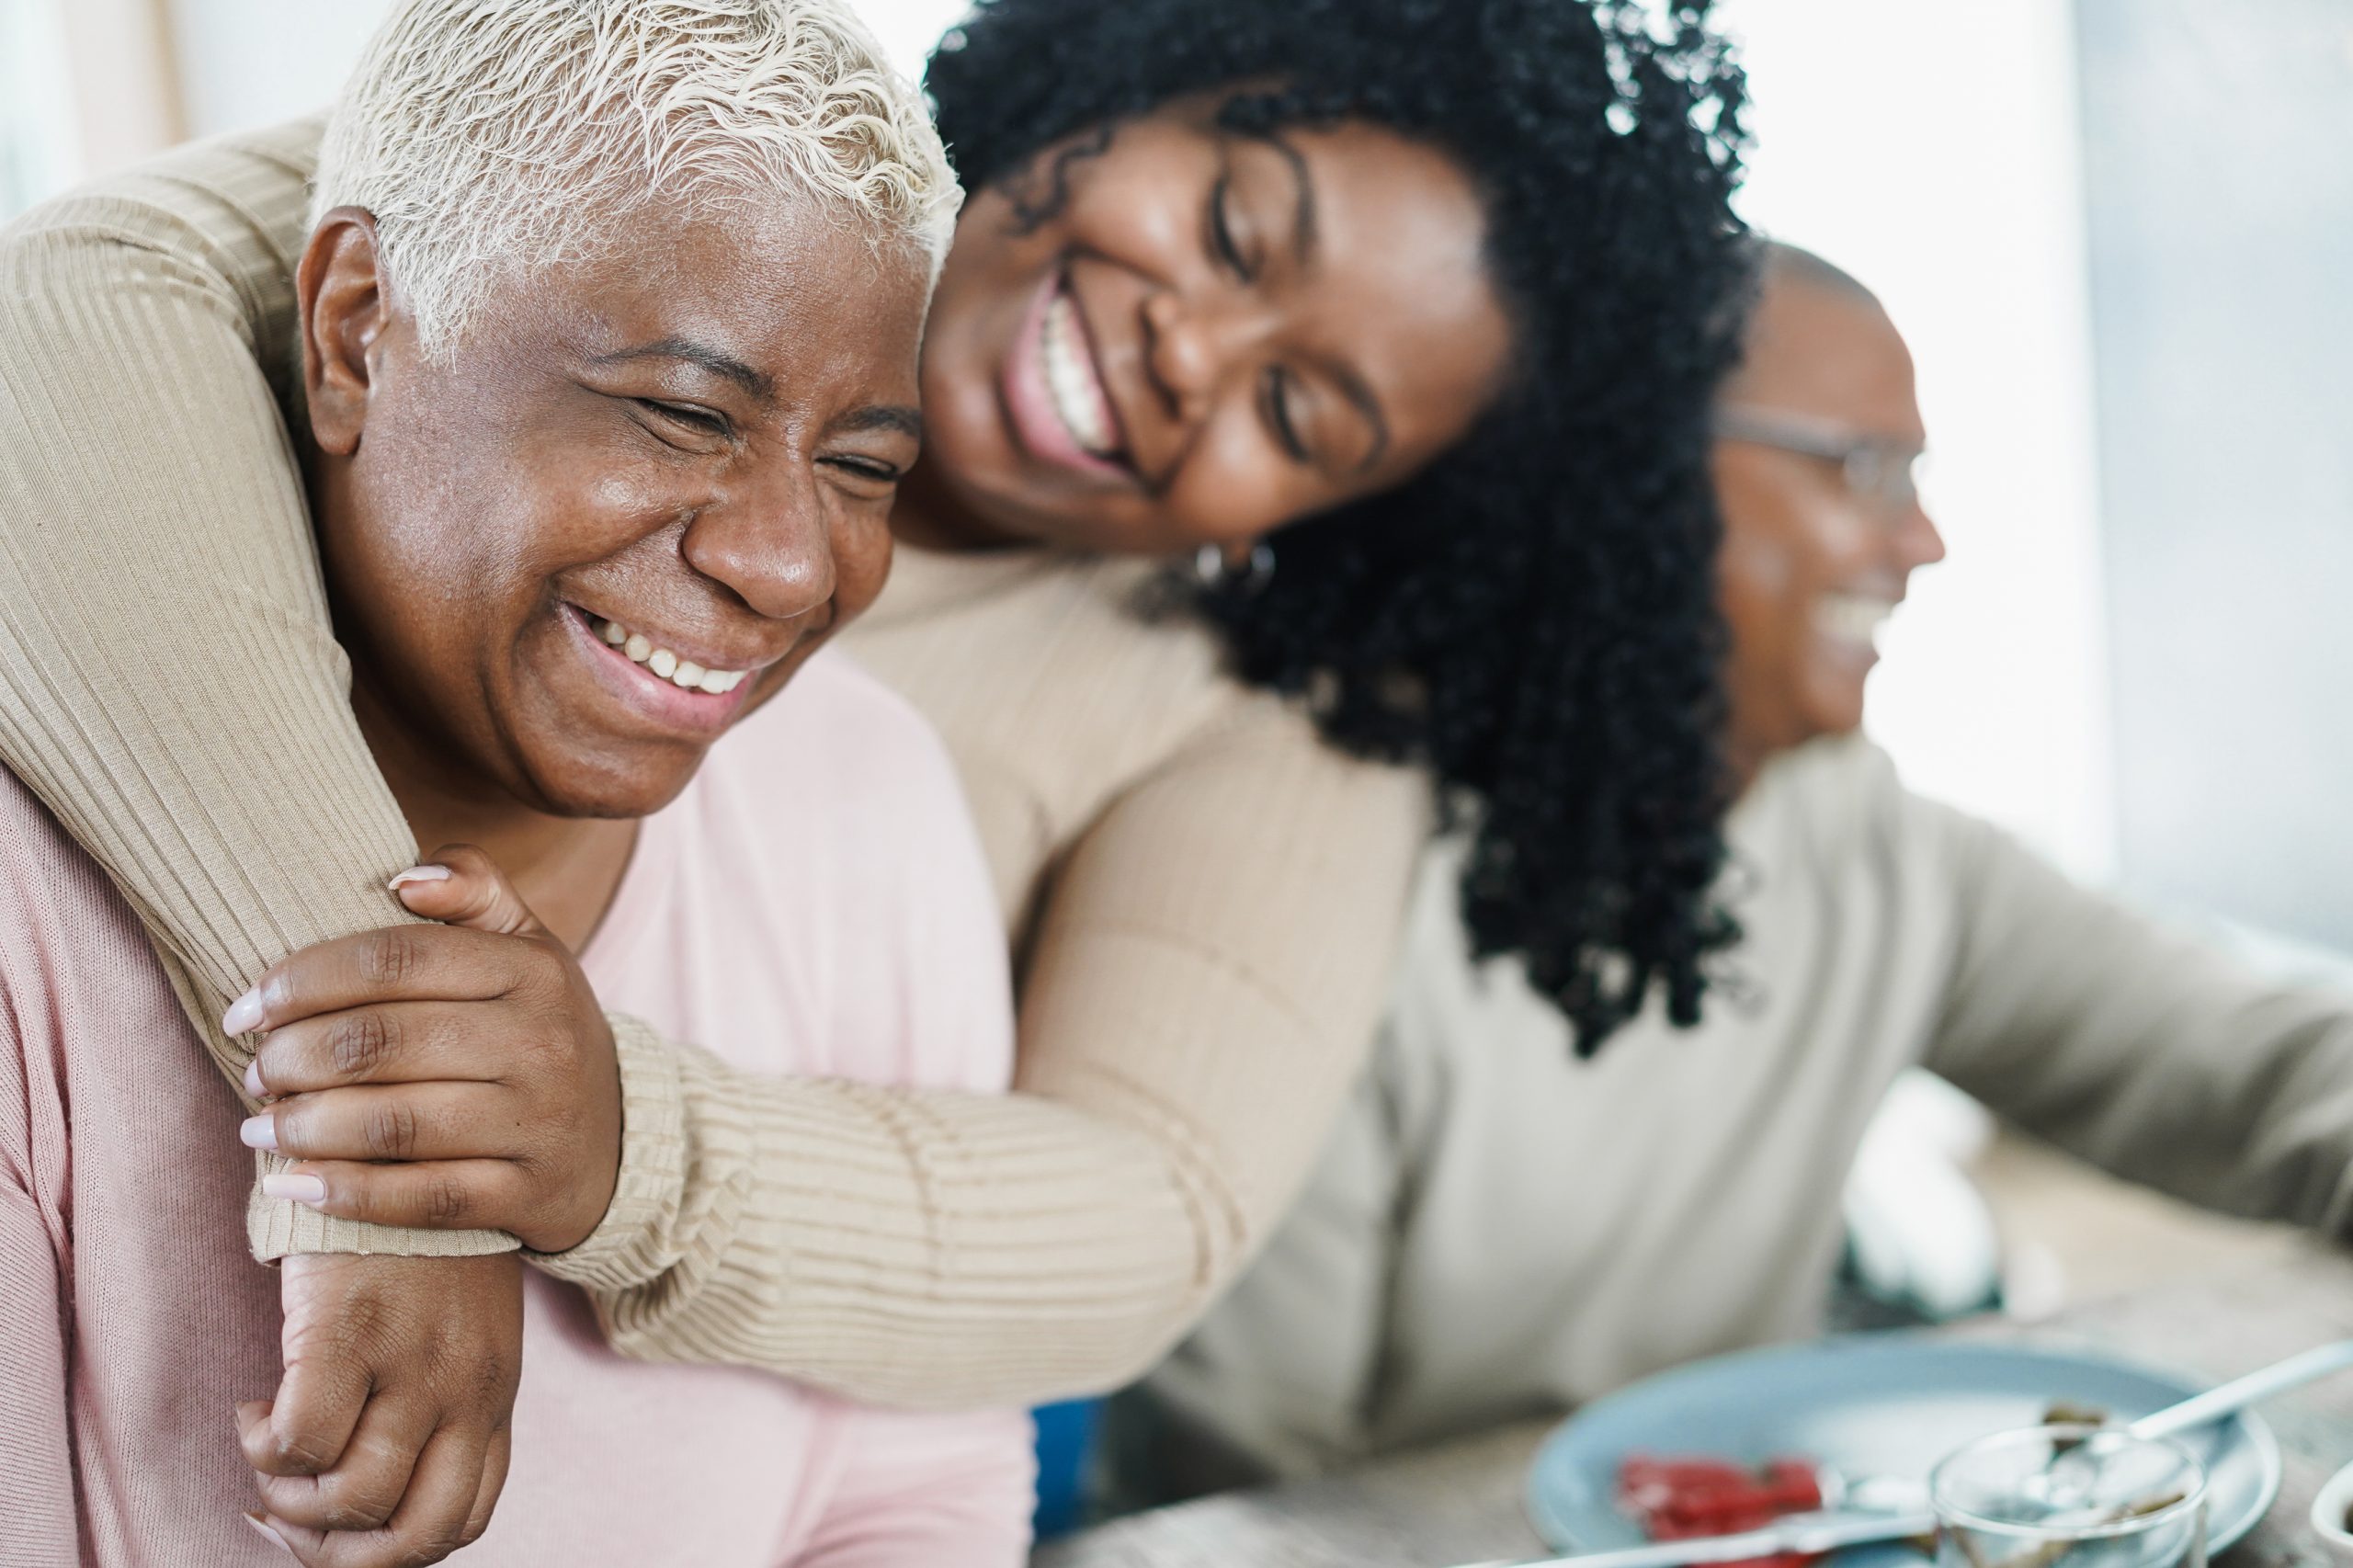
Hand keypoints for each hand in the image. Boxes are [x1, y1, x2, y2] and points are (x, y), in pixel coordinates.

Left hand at [237, 844, 622, 1253]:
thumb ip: (473, 891)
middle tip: (255, 1070)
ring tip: (259, 1126)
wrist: (618, 1141)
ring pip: (392, 1125)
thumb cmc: (539, 1031)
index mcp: (533, 969)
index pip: (395, 959)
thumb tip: (402, 876)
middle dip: (291, 1059)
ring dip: (303, 1128)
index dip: (303, 980)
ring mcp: (538, 1123)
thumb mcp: (527, 949)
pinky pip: (421, 1199)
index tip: (248, 1007)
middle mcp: (541, 1043)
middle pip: (380, 1043)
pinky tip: (291, 1185)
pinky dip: (345, 1195)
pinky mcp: (527, 1195)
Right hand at [241, 1251, 522, 1566]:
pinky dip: (264, 1447)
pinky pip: (300, 1440)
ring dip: (290, 1500)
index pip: (463, 1516)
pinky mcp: (350, 1332)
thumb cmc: (420, 1238)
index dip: (392, 1548)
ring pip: (351, 1499)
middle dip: (340, 1553)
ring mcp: (413, 1363)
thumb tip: (365, 1476)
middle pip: (416, 1534)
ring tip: (268, 1455)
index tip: (339, 1527)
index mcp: (493, 1391)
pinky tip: (252, 1411)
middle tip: (292, 1516)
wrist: (398, 1146)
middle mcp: (465, 1388)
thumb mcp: (460, 1323)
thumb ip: (437, 1388)